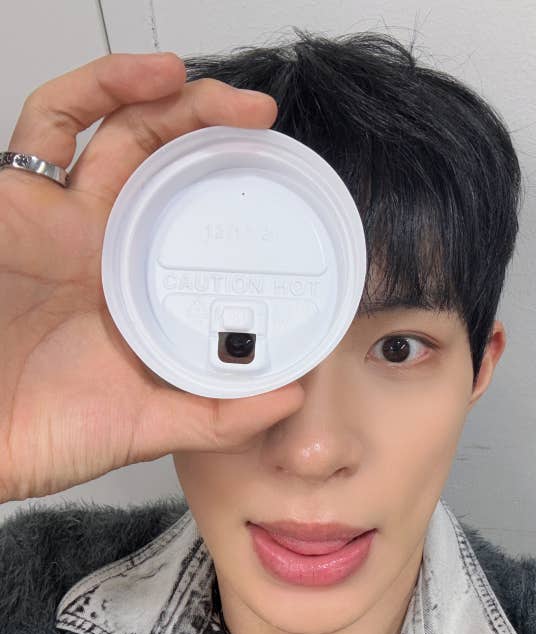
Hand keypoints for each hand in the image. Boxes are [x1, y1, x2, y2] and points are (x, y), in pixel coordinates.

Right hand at [0, 52, 303, 502]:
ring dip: (167, 98)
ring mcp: (60, 217)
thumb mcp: (146, 425)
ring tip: (224, 97)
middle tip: (264, 123)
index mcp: (134, 290)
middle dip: (213, 130)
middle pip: (161, 163)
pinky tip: (150, 80)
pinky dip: (98, 89)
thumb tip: (290, 398)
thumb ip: (217, 415)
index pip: (192, 222)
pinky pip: (48, 122)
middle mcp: (100, 245)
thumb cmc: (38, 434)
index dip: (233, 196)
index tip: (286, 186)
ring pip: (115, 130)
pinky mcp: (15, 197)